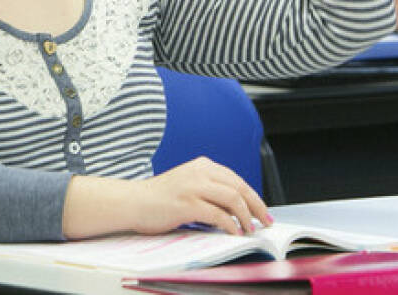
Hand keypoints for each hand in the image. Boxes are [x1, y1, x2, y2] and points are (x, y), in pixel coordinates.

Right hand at [62, 158, 270, 238]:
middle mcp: (199, 172)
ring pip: (232, 198)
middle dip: (256, 206)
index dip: (253, 196)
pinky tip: (233, 233)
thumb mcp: (188, 184)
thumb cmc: (158, 198)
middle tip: (264, 221)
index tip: (261, 210)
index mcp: (201, 165)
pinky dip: (230, 225)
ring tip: (249, 229)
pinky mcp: (187, 203)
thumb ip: (209, 190)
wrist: (132, 201)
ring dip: (245, 216)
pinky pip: (218, 214)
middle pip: (239, 187)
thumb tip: (236, 209)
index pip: (236, 179)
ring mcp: (193, 186)